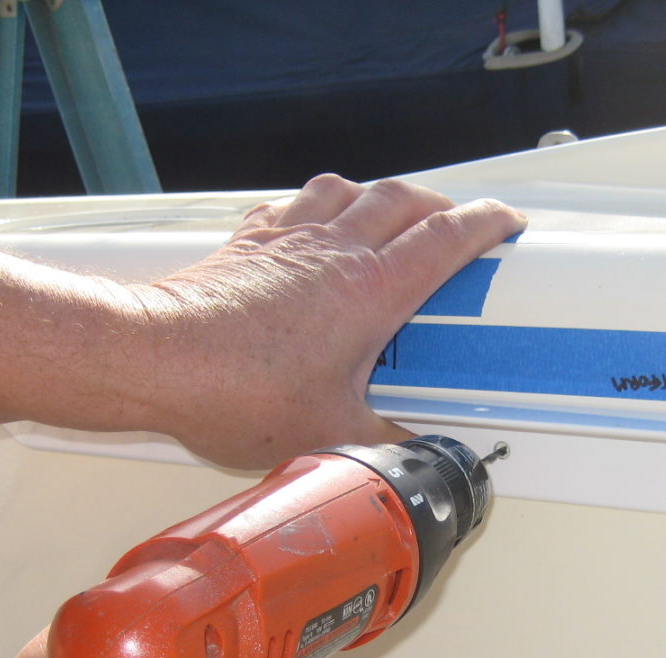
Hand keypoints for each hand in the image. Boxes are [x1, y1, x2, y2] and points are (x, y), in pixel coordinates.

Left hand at [124, 175, 525, 468]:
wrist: (158, 360)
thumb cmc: (236, 391)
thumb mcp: (329, 435)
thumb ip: (385, 446)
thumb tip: (418, 461)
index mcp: (372, 289)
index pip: (447, 237)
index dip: (486, 224)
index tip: (507, 224)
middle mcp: (335, 249)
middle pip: (404, 199)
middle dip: (441, 205)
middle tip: (457, 224)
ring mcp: (290, 238)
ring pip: (350, 188)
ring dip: (379, 196)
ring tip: (390, 218)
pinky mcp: (251, 241)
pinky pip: (296, 202)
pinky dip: (320, 205)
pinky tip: (315, 227)